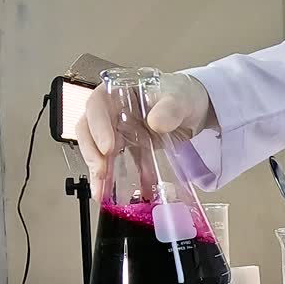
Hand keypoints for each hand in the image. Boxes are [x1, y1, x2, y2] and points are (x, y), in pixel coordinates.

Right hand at [75, 72, 214, 199]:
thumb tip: (155, 122)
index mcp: (118, 91)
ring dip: (99, 171)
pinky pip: (120, 165)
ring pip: (99, 150)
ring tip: (102, 192)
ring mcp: (118, 130)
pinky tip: (130, 193)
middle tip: (101, 173)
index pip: (97, 105)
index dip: (97, 126)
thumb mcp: (180, 98)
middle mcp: (112, 110)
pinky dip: (121, 180)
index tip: (107, 147)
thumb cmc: (183, 95)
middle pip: (89, 130)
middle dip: (92, 153)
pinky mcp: (129, 147)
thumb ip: (170, 108)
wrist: (195, 109)